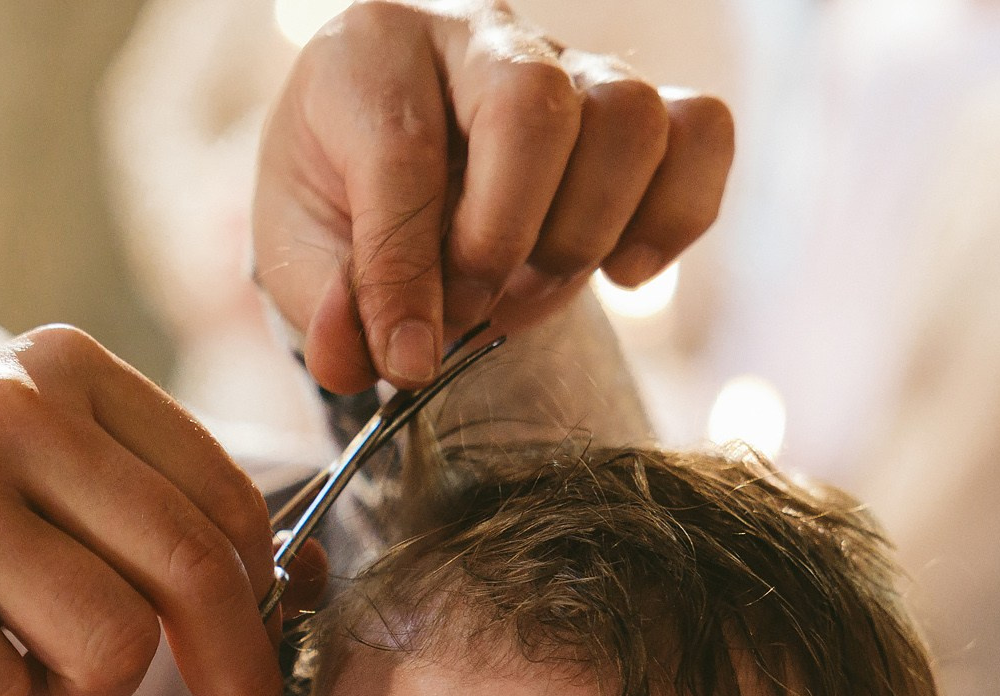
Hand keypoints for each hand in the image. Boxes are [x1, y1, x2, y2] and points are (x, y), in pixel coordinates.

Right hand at [0, 325, 286, 695]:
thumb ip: (133, 504)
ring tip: (6, 662)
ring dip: (72, 695)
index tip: (262, 685)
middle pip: (194, 573)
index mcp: (57, 365)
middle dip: (237, 684)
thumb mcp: (14, 469)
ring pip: (112, 647)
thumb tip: (288, 588)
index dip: (267, 611)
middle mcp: (1, 404)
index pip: (225, 498)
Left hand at [254, 0, 734, 394]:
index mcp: (371, 54)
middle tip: (472, 305)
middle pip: (533, 105)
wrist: (385, 171)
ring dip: (585, 231)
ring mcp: (568, 60)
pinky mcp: (632, 105)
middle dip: (505, 237)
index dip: (407, 273)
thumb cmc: (339, 201)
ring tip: (530, 290)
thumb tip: (392, 355)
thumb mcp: (299, 255)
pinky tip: (623, 270)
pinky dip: (676, 214)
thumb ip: (327, 308)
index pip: (404, 152)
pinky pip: (700, 131)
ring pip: (628, 114)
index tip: (407, 358)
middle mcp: (477, 34)